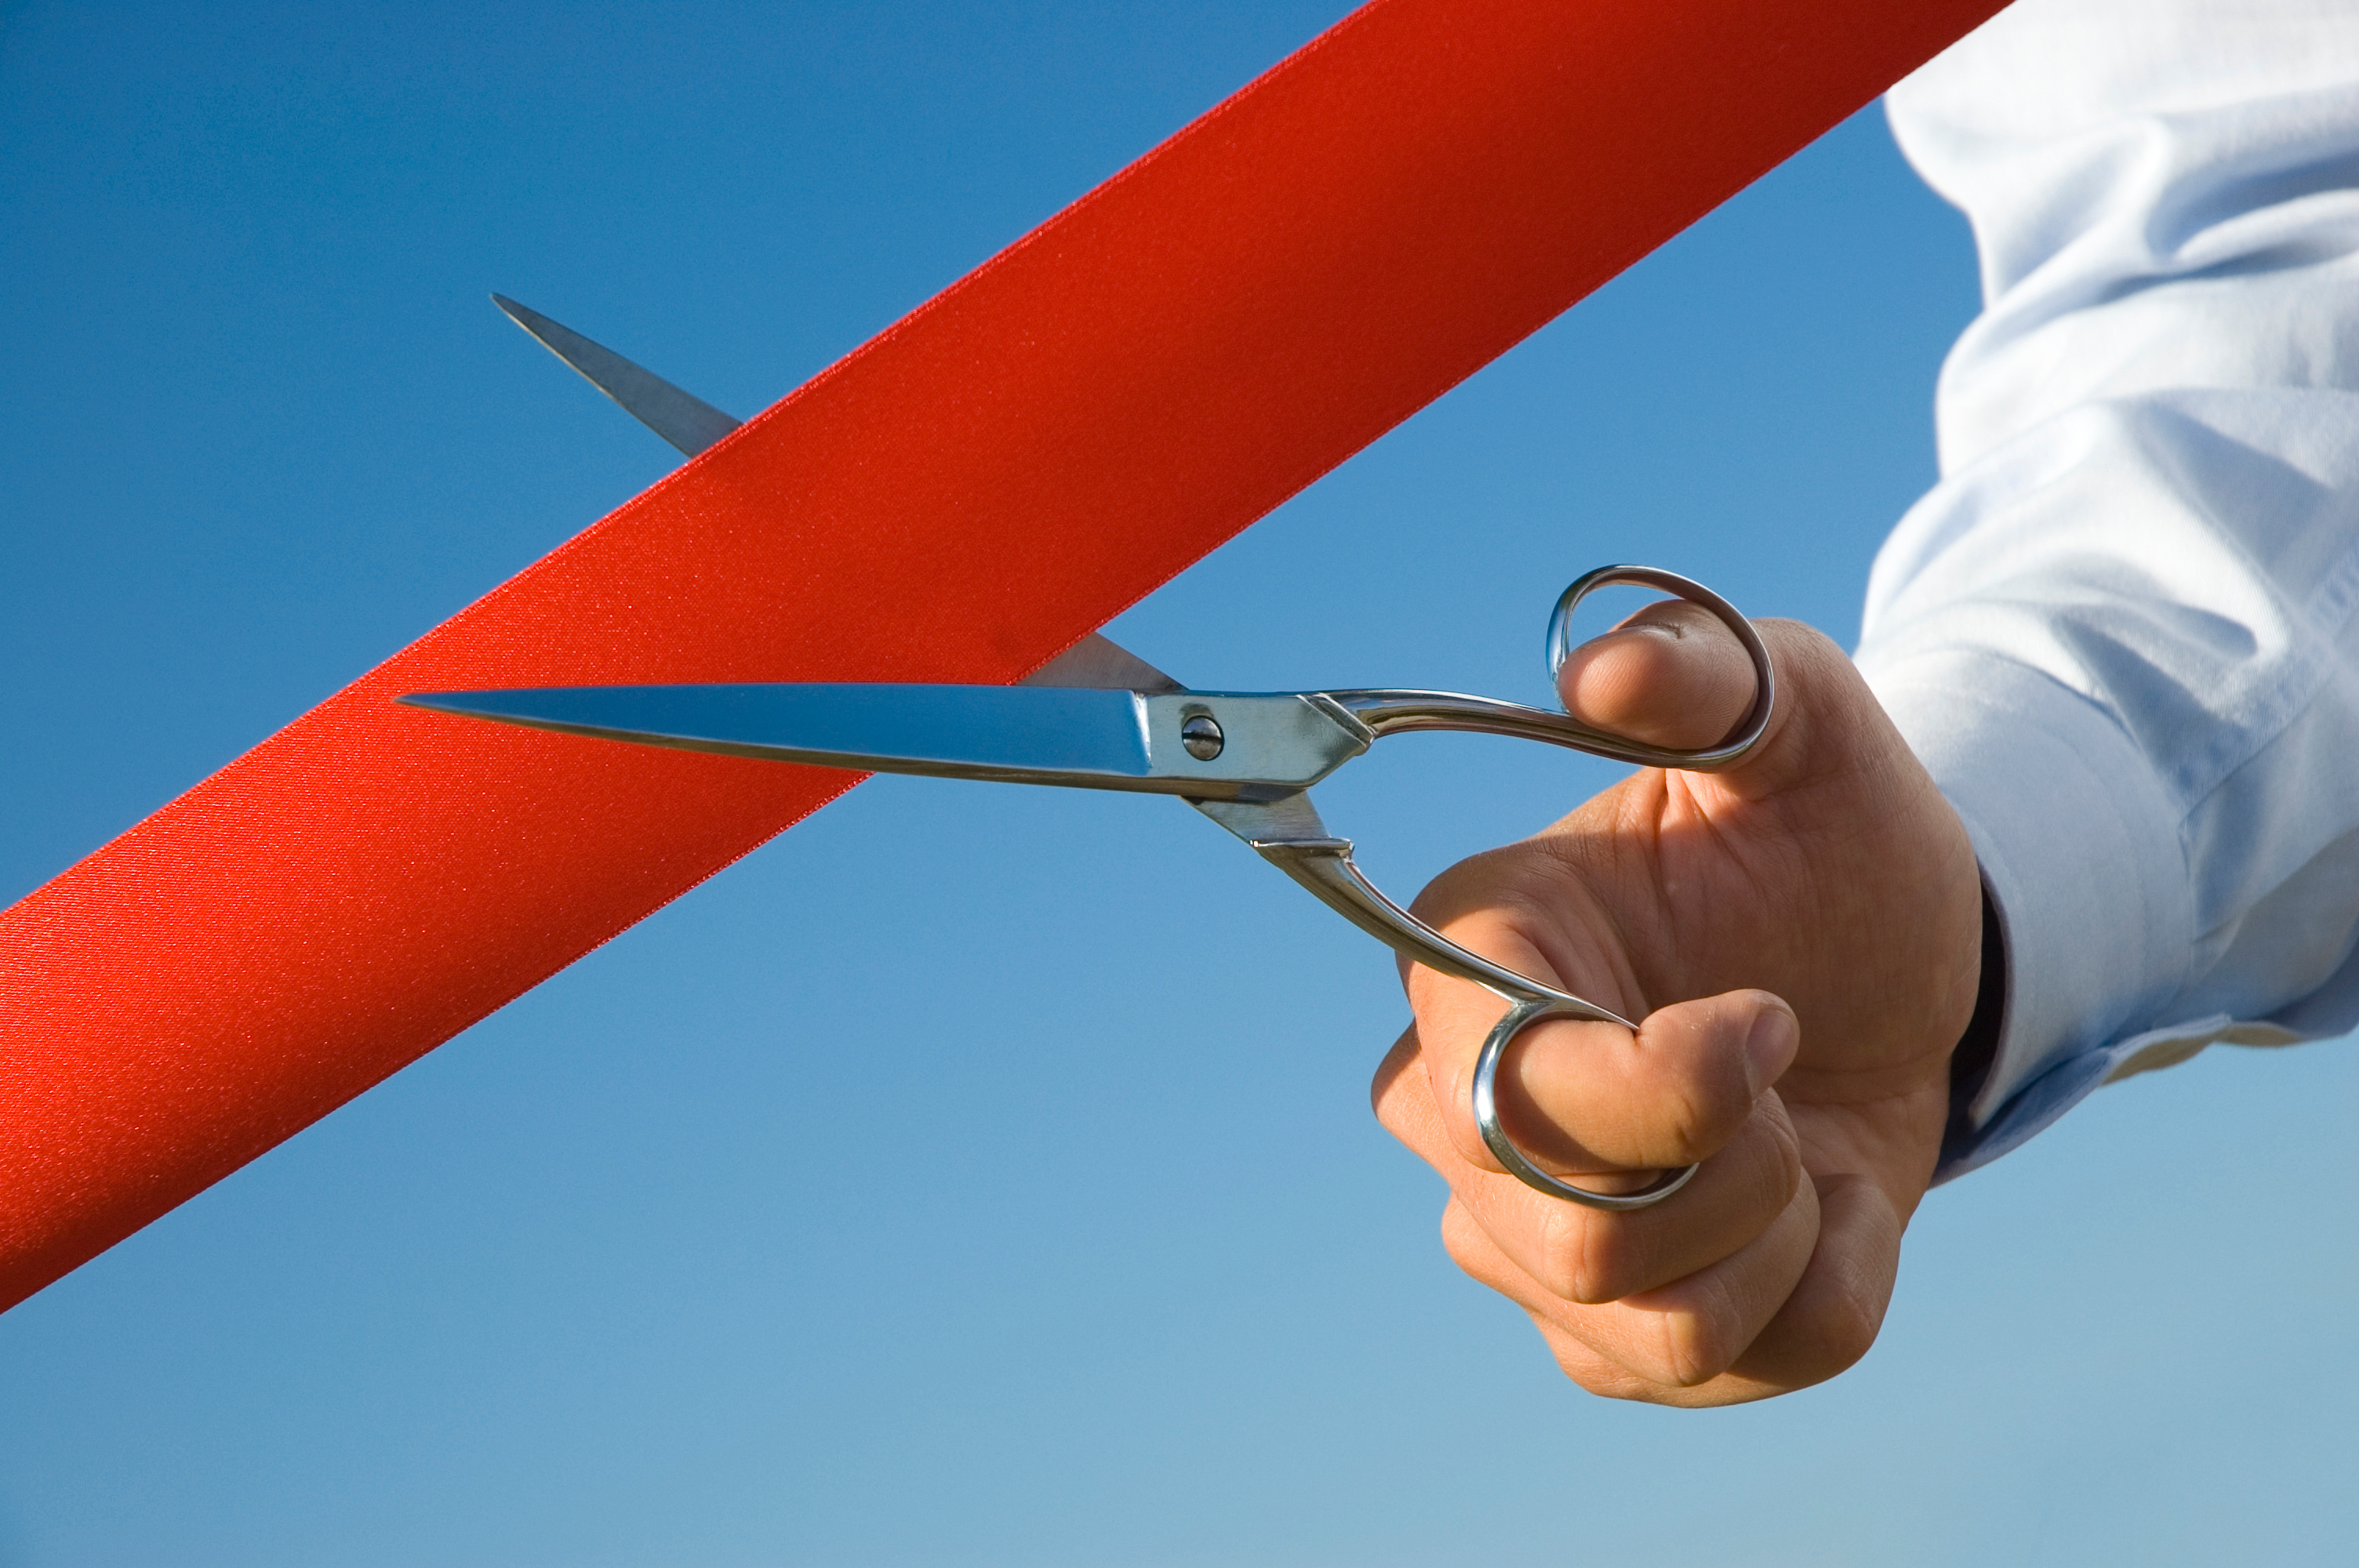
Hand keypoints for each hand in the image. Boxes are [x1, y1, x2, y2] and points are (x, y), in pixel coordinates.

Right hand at [1370, 602, 1981, 1404]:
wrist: (1892, 970)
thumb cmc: (1819, 835)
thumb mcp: (1795, 717)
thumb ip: (1707, 667)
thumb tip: (1598, 668)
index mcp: (1469, 959)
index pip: (1506, 1095)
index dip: (1668, 1094)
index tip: (1773, 1017)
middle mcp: (1456, 1111)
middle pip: (1573, 1244)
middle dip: (1740, 1171)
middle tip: (1790, 1061)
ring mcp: (1522, 1237)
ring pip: (1653, 1329)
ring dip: (1782, 1231)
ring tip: (1795, 1130)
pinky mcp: (1608, 1331)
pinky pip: (1733, 1371)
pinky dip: (1819, 1291)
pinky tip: (1813, 1199)